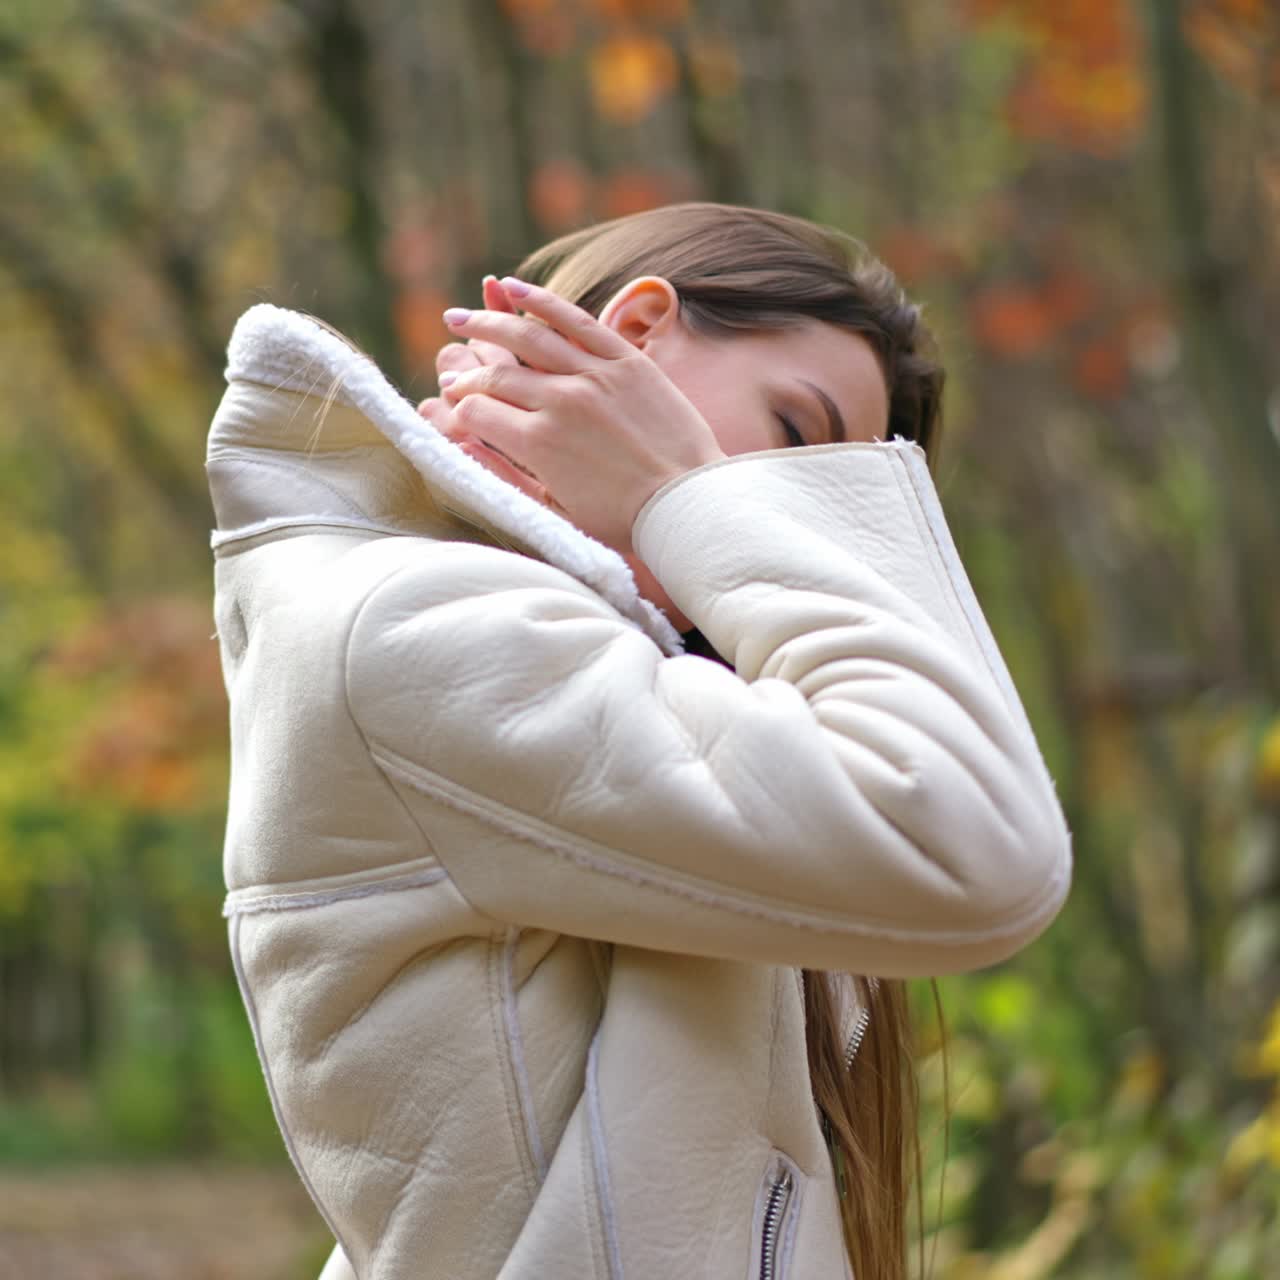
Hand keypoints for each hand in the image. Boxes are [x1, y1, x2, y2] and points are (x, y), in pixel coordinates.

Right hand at [426, 277, 726, 552]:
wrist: (688, 502)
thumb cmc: (623, 519)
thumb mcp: (556, 511)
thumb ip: (508, 476)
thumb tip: (464, 446)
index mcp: (538, 444)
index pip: (476, 413)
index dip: (457, 409)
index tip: (453, 408)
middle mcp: (561, 402)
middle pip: (495, 375)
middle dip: (464, 374)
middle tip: (450, 371)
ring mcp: (595, 376)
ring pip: (527, 337)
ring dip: (486, 323)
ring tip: (458, 319)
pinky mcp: (626, 360)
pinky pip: (576, 320)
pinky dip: (540, 301)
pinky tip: (510, 288)